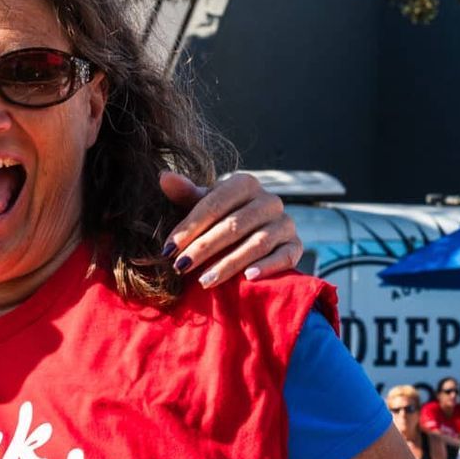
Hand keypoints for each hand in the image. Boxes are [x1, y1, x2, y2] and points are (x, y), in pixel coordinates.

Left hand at [159, 171, 301, 286]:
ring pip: (256, 243)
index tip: (168, 249)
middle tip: (180, 267)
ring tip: (204, 281)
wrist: (258, 234)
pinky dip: (267, 267)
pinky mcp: (296, 245)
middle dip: (204, 248)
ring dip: (229, 264)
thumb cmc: (222, 217)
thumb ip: (185, 193)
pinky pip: (285, 256)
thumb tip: (163, 177)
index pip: (214, 205)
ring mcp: (285, 223)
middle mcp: (269, 200)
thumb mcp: (204, 205)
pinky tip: (248, 278)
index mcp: (245, 184)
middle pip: (233, 225)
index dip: (189, 227)